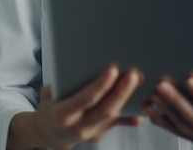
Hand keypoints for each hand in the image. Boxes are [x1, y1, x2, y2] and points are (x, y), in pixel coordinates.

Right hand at [7, 65, 142, 149]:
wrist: (49, 133)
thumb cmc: (51, 104)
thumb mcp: (51, 92)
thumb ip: (66, 80)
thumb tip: (85, 59)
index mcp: (63, 114)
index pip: (85, 100)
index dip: (100, 86)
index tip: (113, 70)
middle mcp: (78, 127)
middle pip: (105, 110)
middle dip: (121, 92)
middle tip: (134, 74)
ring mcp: (91, 133)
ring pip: (115, 116)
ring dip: (130, 99)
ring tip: (141, 80)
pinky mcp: (101, 132)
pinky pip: (119, 122)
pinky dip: (132, 113)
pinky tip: (143, 104)